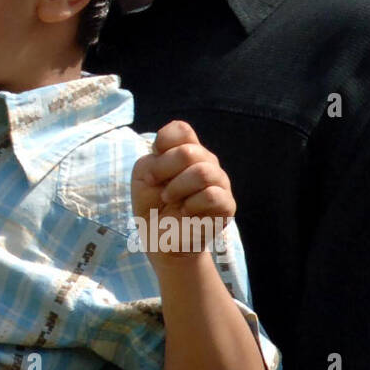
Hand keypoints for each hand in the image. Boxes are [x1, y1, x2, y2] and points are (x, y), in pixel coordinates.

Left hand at [131, 120, 235, 270]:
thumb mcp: (143, 177)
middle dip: (164, 170)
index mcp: (186, 151)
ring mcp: (219, 182)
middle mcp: (206, 162)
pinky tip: (184, 212)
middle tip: (157, 188)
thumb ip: (154, 159)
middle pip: (189, 151)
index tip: (152, 168)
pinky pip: (212, 195)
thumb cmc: (152, 205)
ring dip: (177, 188)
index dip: (163, 144)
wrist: (161, 239)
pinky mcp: (227, 205)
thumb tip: (173, 157)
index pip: (181, 130)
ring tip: (169, 200)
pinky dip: (191, 204)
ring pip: (203, 172)